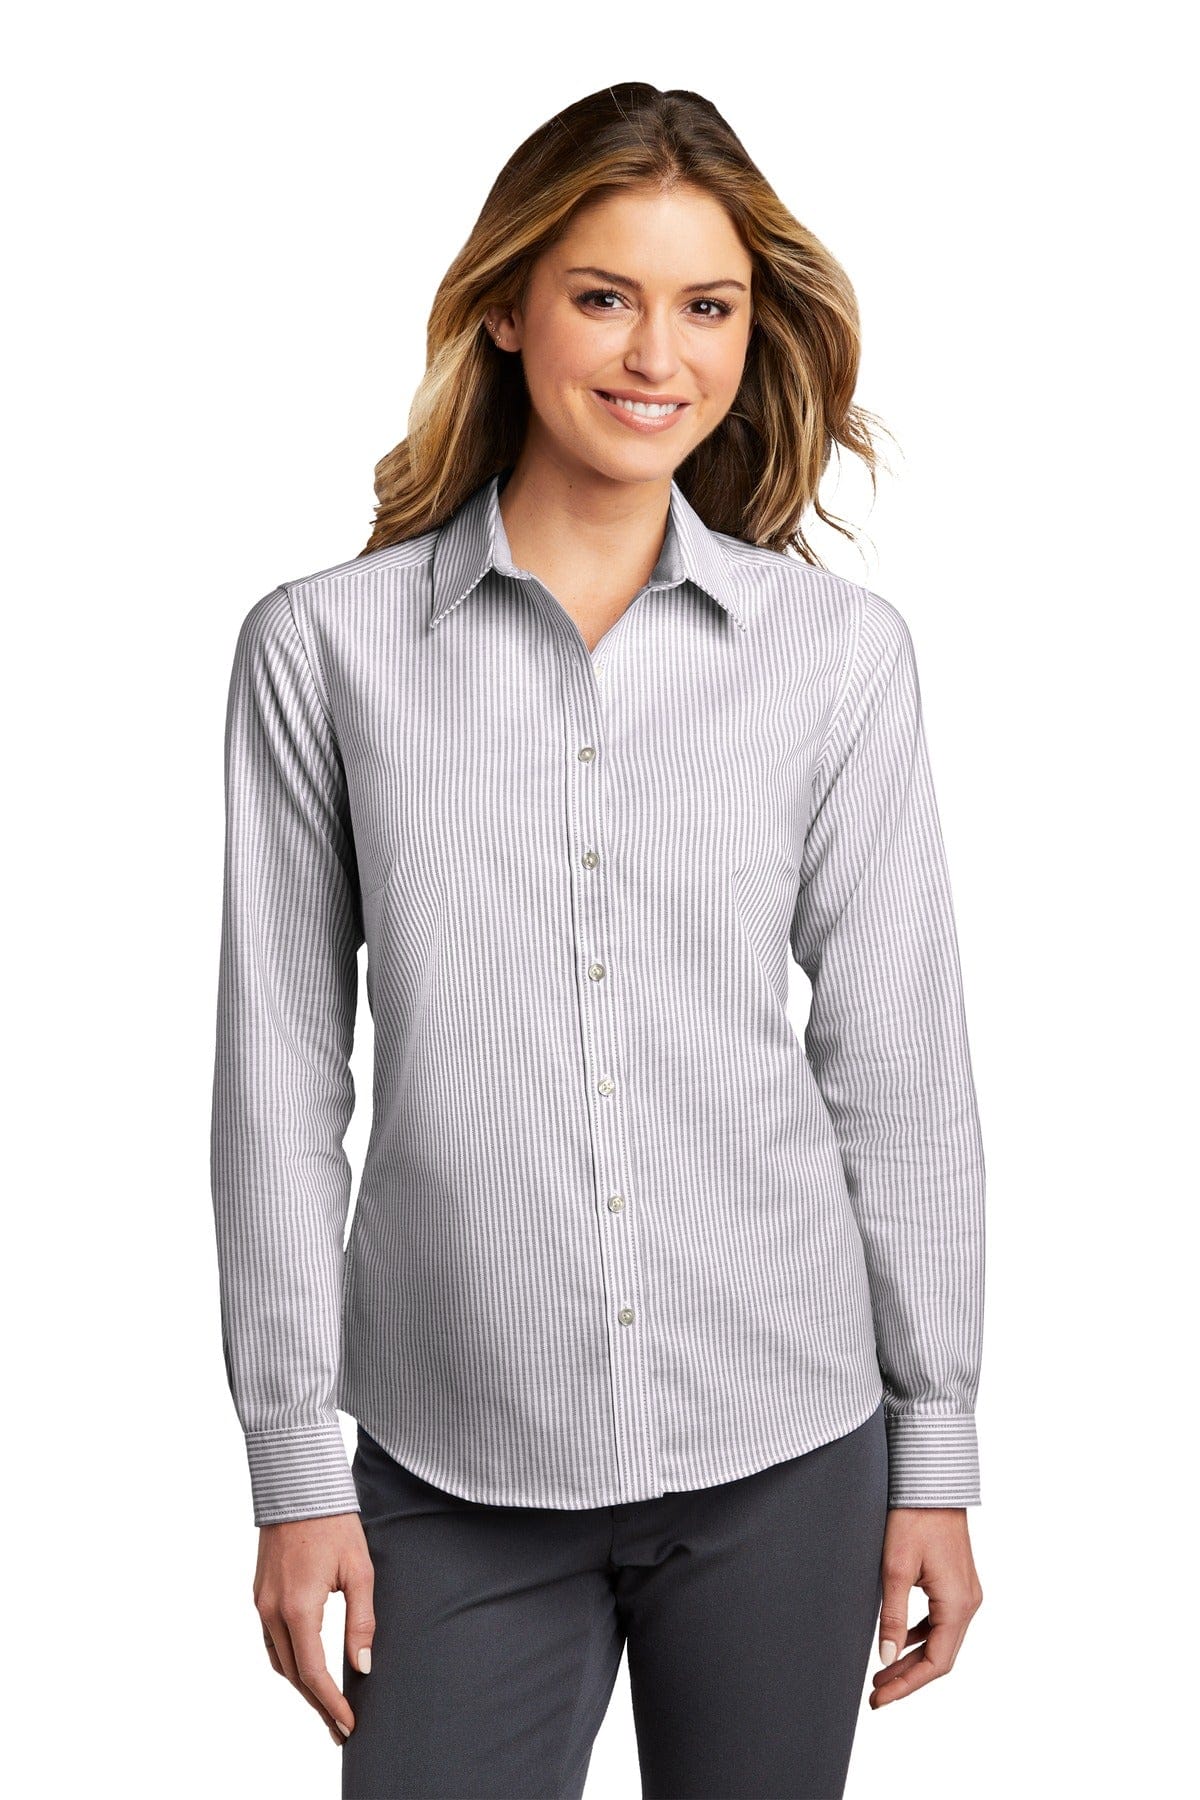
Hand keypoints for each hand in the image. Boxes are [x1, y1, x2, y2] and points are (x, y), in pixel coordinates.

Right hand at [254, 1511, 375, 1744]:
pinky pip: (270, 1641)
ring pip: (278, 1660)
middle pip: (293, 1674)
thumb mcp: (359, 1570)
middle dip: (317, 1704)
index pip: (313, 1672)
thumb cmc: (334, 1523)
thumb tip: (361, 1667)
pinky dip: (287, 1662)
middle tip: (338, 1729)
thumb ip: (361, 1621)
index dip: (330, 1703)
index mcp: (298, 1607)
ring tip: (325, 1705)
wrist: (298, 1485)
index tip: (348, 1725)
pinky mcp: (259, 1594)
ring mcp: (261, 1603)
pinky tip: (304, 1669)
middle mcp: (272, 1610)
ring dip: (301, 1686)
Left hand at [869, 1507, 981, 1707]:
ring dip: (913, 1658)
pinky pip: (941, 1621)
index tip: (880, 1699)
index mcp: (958, 1604)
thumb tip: (886, 1660)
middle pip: (940, 1656)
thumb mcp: (895, 1568)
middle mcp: (969, 1602)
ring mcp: (966, 1592)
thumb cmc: (913, 1518)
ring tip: (882, 1673)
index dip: (907, 1685)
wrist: (931, 1480)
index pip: (936, 1663)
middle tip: (876, 1694)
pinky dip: (920, 1636)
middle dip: (908, 1677)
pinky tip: (899, 1640)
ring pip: (941, 1640)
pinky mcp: (957, 1582)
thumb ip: (891, 1616)